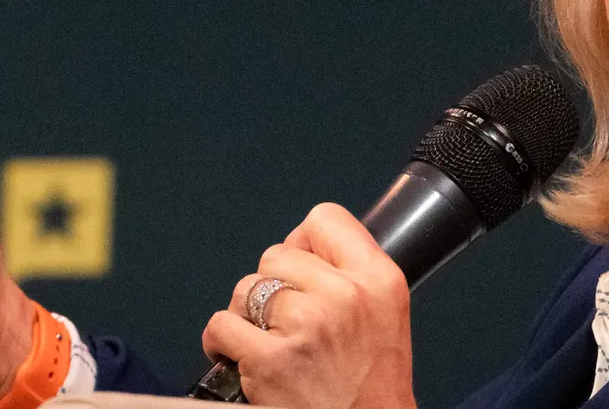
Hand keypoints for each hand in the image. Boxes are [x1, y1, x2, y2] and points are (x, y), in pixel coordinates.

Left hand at [201, 203, 417, 408]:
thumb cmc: (373, 389)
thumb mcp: (386, 314)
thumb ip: (350, 273)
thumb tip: (298, 248)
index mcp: (380, 280)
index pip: (325, 220)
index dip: (305, 244)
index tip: (303, 271)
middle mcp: (346, 296)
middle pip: (277, 253)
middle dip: (274, 286)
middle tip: (289, 322)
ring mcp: (307, 325)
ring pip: (246, 288)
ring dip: (247, 315)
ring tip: (268, 342)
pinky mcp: (271, 359)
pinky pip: (222, 325)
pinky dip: (221, 343)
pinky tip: (241, 358)